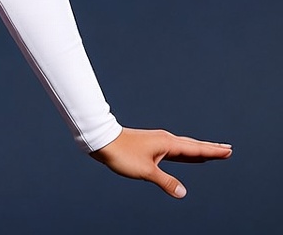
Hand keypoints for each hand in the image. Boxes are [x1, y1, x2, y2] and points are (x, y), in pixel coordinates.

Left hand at [89, 127, 231, 197]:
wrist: (102, 140)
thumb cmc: (122, 153)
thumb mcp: (146, 171)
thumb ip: (166, 182)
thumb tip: (183, 192)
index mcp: (167, 144)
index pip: (195, 149)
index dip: (212, 151)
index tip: (228, 150)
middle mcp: (165, 140)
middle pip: (193, 146)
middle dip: (210, 149)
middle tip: (226, 149)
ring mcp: (158, 142)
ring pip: (184, 147)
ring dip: (198, 150)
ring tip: (212, 152)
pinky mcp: (151, 146)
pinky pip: (175, 150)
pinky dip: (185, 153)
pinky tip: (187, 156)